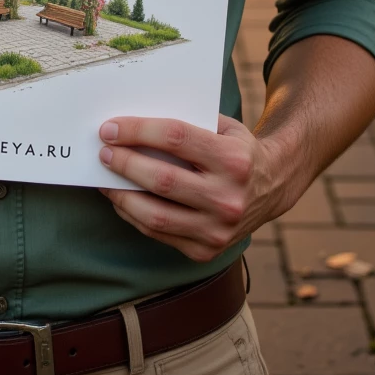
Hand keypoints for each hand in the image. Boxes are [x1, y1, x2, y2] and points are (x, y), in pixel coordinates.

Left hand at [97, 114, 287, 262]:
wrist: (271, 187)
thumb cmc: (236, 149)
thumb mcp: (224, 127)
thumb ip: (187, 124)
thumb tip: (132, 123)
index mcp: (234, 159)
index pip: (176, 138)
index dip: (138, 131)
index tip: (109, 128)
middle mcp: (228, 198)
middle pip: (162, 179)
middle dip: (125, 163)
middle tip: (103, 151)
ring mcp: (218, 230)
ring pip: (156, 215)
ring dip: (122, 195)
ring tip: (104, 178)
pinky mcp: (206, 251)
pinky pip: (159, 234)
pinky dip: (134, 216)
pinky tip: (121, 199)